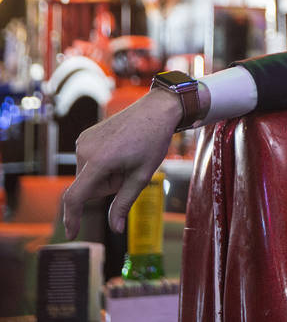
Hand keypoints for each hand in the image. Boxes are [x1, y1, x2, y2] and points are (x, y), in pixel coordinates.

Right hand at [62, 88, 182, 237]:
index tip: (72, 235)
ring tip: (126, 155)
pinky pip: (89, 162)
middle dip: (107, 186)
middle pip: (88, 187)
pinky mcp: (84, 136)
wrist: (156, 110)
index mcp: (99, 161)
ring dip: (105, 174)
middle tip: (130, 169)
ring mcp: (82, 141)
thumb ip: (124, 203)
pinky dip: (102, 163)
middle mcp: (85, 150)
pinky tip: (119, 149)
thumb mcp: (142, 176)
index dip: (72, 218)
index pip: (76, 197)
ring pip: (89, 176)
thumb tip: (114, 229)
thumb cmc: (153, 142)